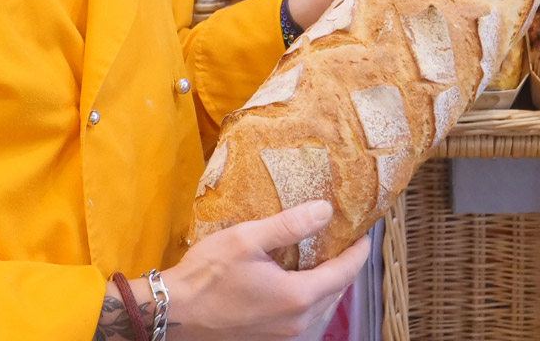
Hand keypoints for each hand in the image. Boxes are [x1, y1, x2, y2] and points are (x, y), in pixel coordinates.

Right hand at [163, 200, 370, 339]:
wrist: (174, 313)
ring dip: (327, 281)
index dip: (360, 249)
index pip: (346, 271)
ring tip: (324, 254)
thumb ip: (290, 225)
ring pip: (321, 306)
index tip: (365, 230)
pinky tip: (297, 277)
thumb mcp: (247, 239)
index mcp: (298, 296)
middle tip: (345, 237)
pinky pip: (303, 316)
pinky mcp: (270, 338)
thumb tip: (326, 210)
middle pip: (337, 290)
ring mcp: (284, 334)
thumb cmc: (206, 275)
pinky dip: (309, 295)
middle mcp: (297, 322)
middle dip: (345, 264)